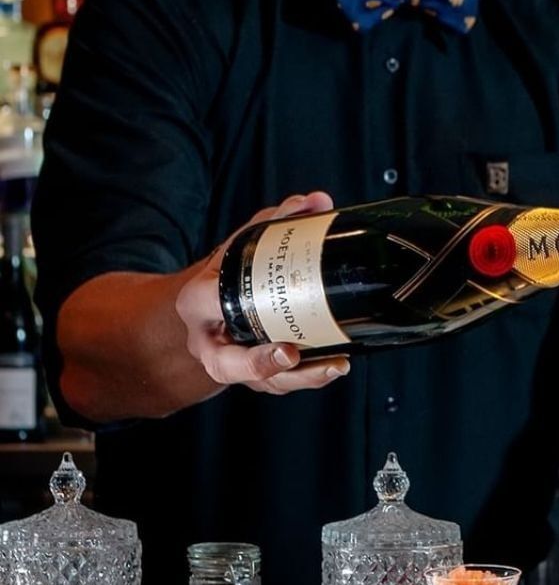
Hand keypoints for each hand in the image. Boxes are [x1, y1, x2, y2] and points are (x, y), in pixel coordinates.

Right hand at [175, 192, 350, 394]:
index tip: (247, 299)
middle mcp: (208, 340)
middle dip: (260, 363)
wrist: (210, 308)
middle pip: (228, 363)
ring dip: (300, 378)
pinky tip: (335, 365)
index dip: (224, 307)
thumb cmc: (229, 274)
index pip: (207, 302)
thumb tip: (318, 201)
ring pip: (261, 382)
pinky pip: (280, 384)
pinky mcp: (255, 377)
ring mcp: (232, 363)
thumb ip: (276, 221)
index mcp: (197, 303)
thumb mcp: (243, 244)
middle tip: (291, 353)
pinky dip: (309, 376)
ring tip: (335, 365)